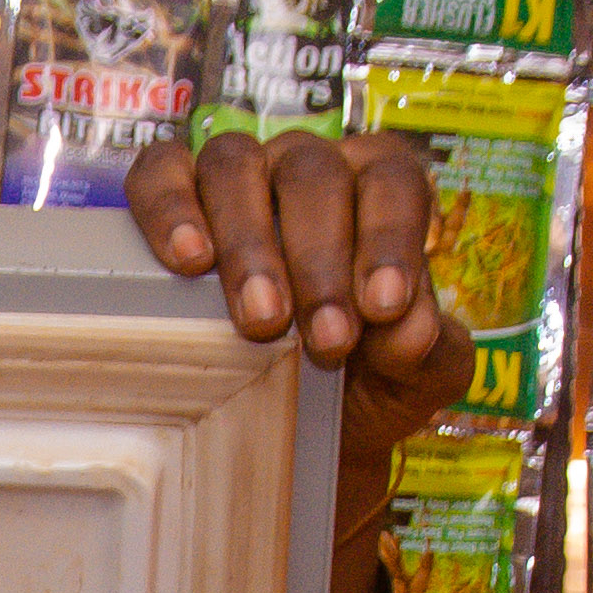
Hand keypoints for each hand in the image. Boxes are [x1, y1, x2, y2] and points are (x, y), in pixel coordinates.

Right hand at [124, 130, 468, 418]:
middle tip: (326, 341)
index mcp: (377, 187)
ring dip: (249, 242)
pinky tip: (187, 260)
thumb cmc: (360, 384)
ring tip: (260, 318)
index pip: (391, 179)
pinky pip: (159, 173)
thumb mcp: (414, 381)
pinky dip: (169, 207)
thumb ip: (433, 355)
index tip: (384, 307)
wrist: (293, 427)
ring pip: (235, 165)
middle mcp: (306, 168)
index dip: (390, 236)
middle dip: (320, 260)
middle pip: (312, 173)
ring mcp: (237, 175)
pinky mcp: (172, 195)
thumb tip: (411, 331)